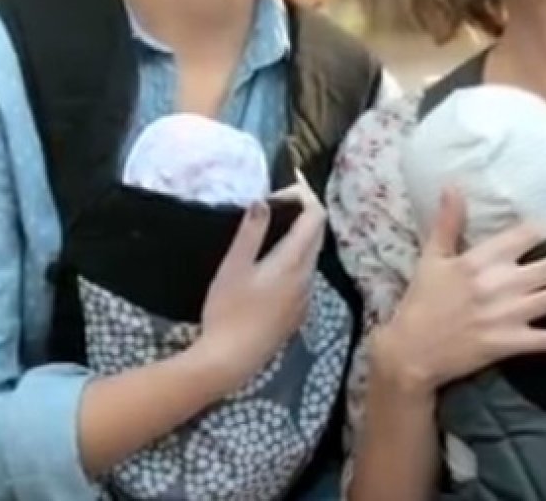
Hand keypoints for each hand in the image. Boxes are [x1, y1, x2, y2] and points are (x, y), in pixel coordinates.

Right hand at [193, 177, 325, 395]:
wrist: (232, 359)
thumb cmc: (229, 310)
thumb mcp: (233, 266)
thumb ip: (250, 232)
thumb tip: (262, 201)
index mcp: (292, 262)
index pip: (315, 219)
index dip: (305, 196)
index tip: (285, 185)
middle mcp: (306, 278)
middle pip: (316, 237)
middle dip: (304, 213)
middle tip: (278, 200)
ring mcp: (304, 298)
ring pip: (310, 257)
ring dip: (299, 238)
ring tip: (272, 228)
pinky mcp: (297, 313)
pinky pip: (303, 277)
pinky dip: (294, 260)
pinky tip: (270, 265)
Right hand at [375, 189, 545, 393]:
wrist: (411, 350)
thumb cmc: (420, 301)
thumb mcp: (430, 257)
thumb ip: (447, 223)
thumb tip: (452, 186)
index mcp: (479, 260)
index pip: (523, 236)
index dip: (545, 230)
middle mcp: (498, 285)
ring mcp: (506, 315)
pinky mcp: (508, 343)